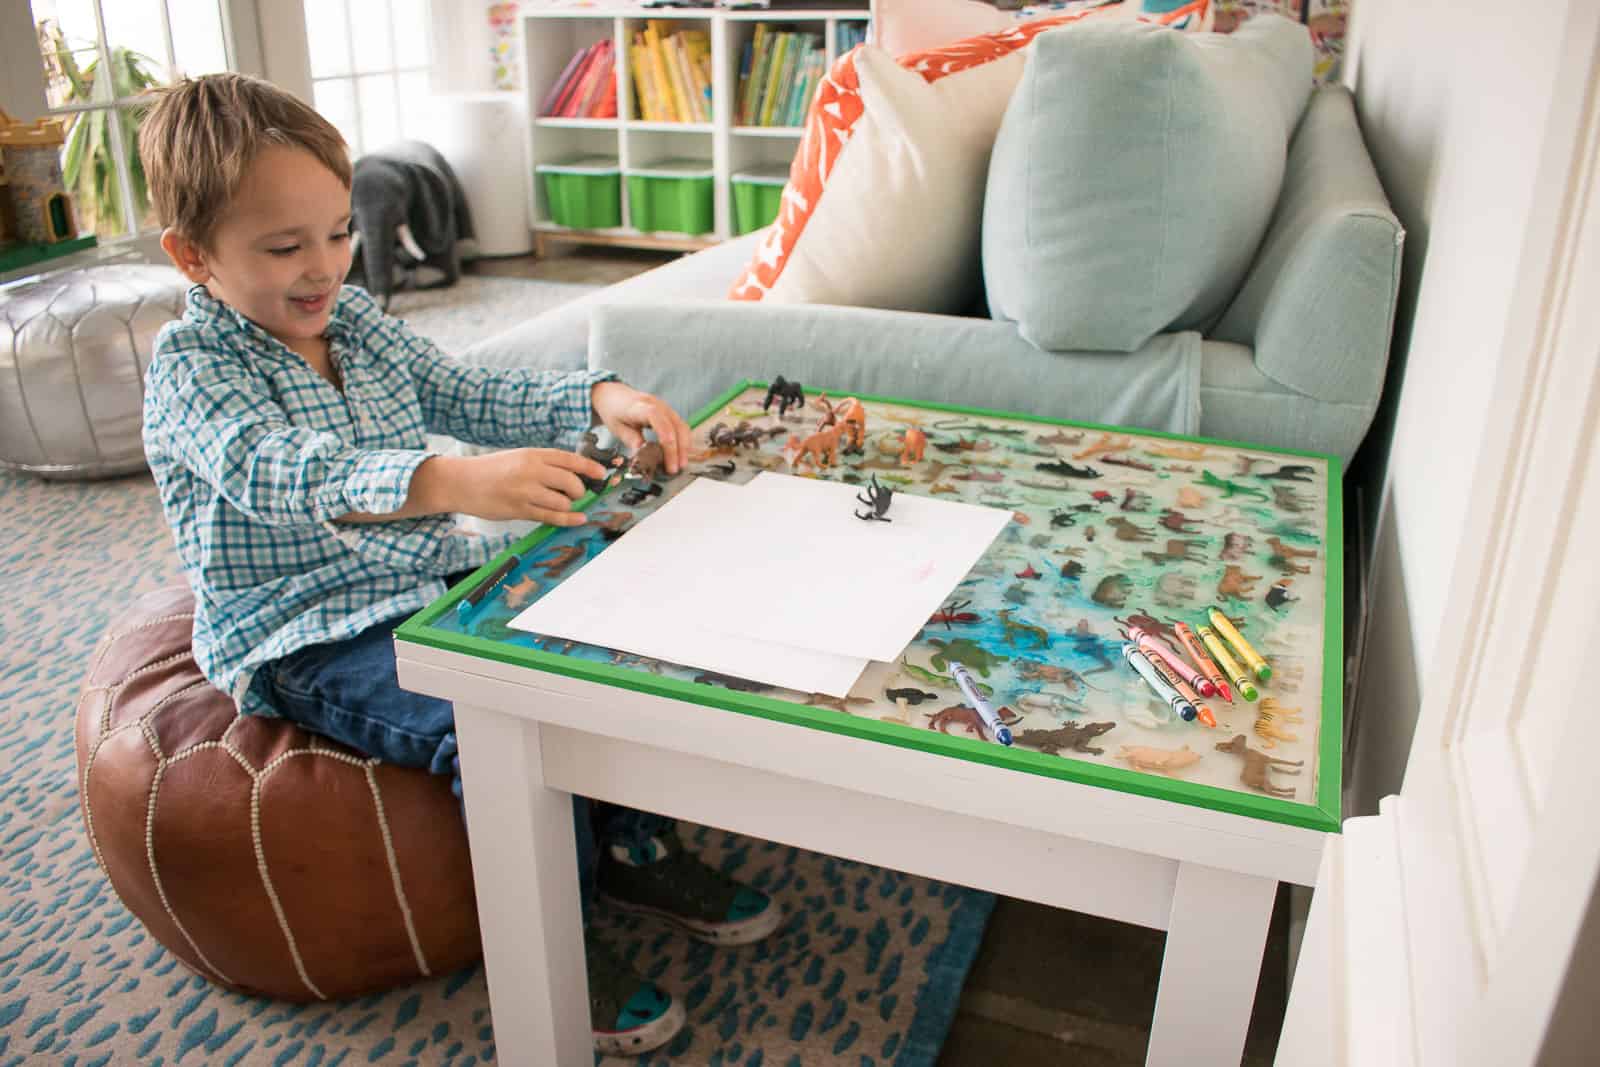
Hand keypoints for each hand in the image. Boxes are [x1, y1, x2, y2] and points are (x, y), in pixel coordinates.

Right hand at [424, 449, 610, 525]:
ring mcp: (525, 492)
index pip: (569, 459)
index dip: (590, 468)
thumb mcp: (519, 457)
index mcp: (532, 454)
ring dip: (569, 506)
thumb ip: (544, 463)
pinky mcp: (519, 510)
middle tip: (577, 494)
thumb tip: (573, 473)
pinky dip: (569, 520)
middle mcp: (531, 471)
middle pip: (571, 483)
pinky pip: (551, 517)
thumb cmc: (492, 469)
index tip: (602, 474)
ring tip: (563, 504)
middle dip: (580, 491)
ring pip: (563, 503)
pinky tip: (579, 519)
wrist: (461, 482)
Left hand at [591, 381, 690, 474]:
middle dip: (679, 449)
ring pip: (682, 426)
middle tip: (676, 469)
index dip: (668, 444)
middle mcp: (657, 404)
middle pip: (675, 426)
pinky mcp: (668, 411)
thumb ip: (631, 440)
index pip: (661, 423)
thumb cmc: (613, 411)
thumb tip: (644, 456)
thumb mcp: (617, 427)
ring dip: (684, 446)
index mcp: (641, 407)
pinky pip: (681, 425)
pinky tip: (680, 454)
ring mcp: (665, 407)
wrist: (613, 394)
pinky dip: (683, 440)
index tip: (669, 462)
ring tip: (680, 464)